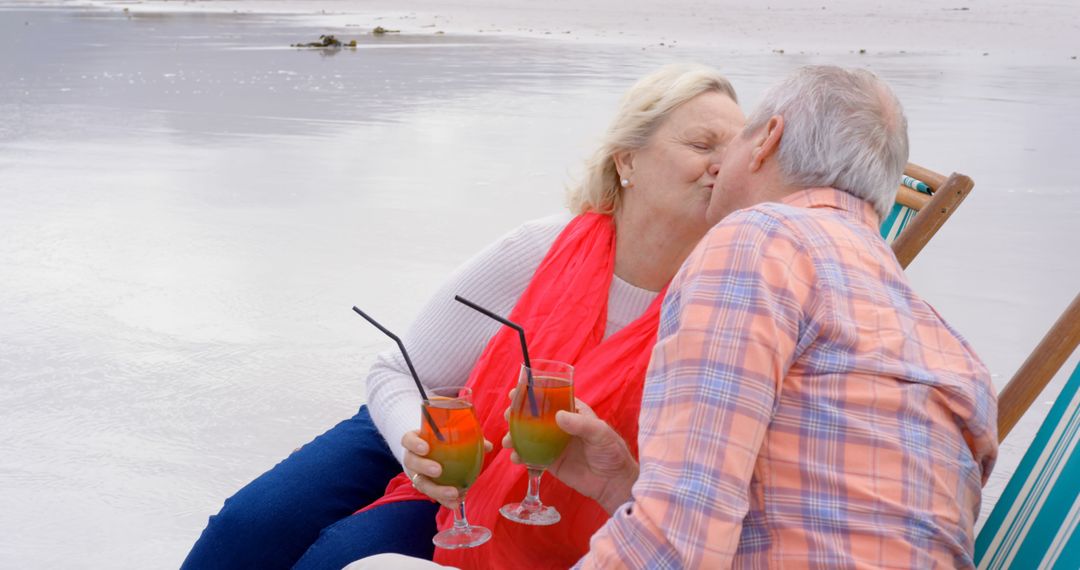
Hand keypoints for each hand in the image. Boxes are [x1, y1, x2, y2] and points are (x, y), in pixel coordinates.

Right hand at [401, 430, 492, 509]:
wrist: (427, 454)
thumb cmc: (438, 442)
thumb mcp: (447, 436)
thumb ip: (467, 438)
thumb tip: (488, 446)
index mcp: (414, 441)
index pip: (408, 440)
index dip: (414, 444)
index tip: (425, 448)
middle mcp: (412, 458)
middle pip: (411, 462)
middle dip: (424, 467)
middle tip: (438, 470)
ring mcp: (416, 474)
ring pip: (420, 483)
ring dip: (436, 490)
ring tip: (453, 494)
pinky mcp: (424, 488)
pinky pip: (432, 495)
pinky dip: (444, 500)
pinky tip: (456, 504)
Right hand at [503, 392, 637, 513]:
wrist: (613, 482)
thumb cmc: (611, 452)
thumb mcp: (600, 433)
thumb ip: (580, 424)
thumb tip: (558, 416)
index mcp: (573, 412)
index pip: (550, 398)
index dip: (532, 393)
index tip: (516, 392)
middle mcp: (560, 426)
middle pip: (534, 416)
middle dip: (517, 414)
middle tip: (508, 415)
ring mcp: (554, 444)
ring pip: (528, 436)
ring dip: (514, 436)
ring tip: (507, 441)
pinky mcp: (550, 462)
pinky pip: (531, 457)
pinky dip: (520, 456)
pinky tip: (515, 458)